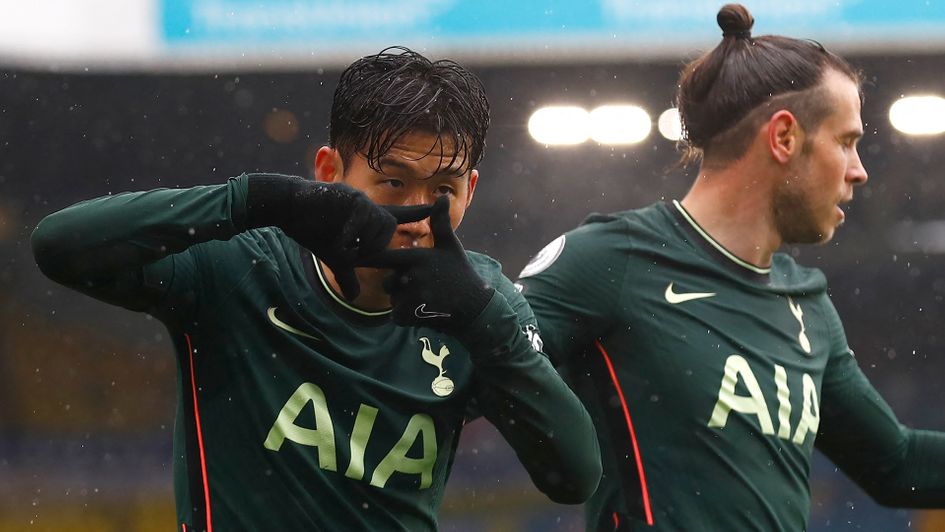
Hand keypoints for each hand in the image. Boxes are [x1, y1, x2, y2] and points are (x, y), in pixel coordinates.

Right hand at [246, 174, 430, 298]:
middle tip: (348, 250)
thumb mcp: (334, 257)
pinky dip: (349, 233)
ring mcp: (360, 200)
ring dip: (358, 241)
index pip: (400, 216)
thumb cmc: (314, 229)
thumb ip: (348, 275)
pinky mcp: (348, 195)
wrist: (291, 209)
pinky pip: (359, 218)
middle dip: (370, 247)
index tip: (439, 207)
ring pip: (375, 226)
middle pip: (387, 232)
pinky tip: (336, 236)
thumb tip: (354, 297)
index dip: (419, 213)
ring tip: (339, 240)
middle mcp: (369, 207)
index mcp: (369, 219)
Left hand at [358, 195, 493, 333]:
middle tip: (424, 288)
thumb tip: (442, 196)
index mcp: (417, 257)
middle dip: (399, 286)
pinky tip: (424, 312)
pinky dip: (405, 316)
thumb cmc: (460, 273)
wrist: (475, 306)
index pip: (384, 256)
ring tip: (427, 299)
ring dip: (403, 301)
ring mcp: (411, 296)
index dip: (367, 257)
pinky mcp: (413, 314)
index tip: (351, 256)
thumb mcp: (450, 246)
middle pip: (389, 282)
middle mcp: (412, 275)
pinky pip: (396, 316)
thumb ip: (440, 223)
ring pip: (394, 299)